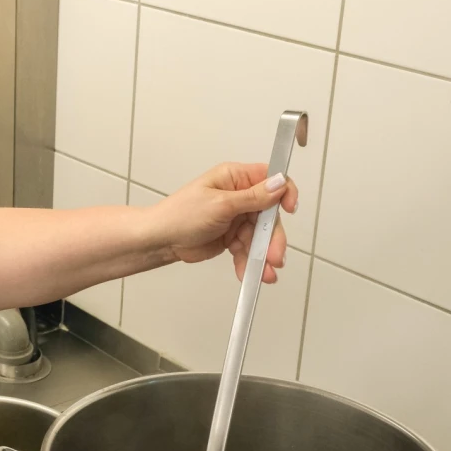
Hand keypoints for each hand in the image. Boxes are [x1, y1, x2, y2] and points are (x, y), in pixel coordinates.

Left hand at [148, 162, 298, 283]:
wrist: (160, 240)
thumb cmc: (179, 215)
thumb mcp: (220, 204)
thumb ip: (253, 197)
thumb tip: (280, 183)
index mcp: (234, 178)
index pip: (270, 179)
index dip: (284, 193)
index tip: (290, 209)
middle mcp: (238, 195)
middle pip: (269, 214)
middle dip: (273, 237)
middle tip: (275, 257)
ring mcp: (235, 217)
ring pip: (260, 235)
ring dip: (263, 255)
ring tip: (265, 273)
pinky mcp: (231, 236)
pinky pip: (248, 249)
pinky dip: (249, 261)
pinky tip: (249, 273)